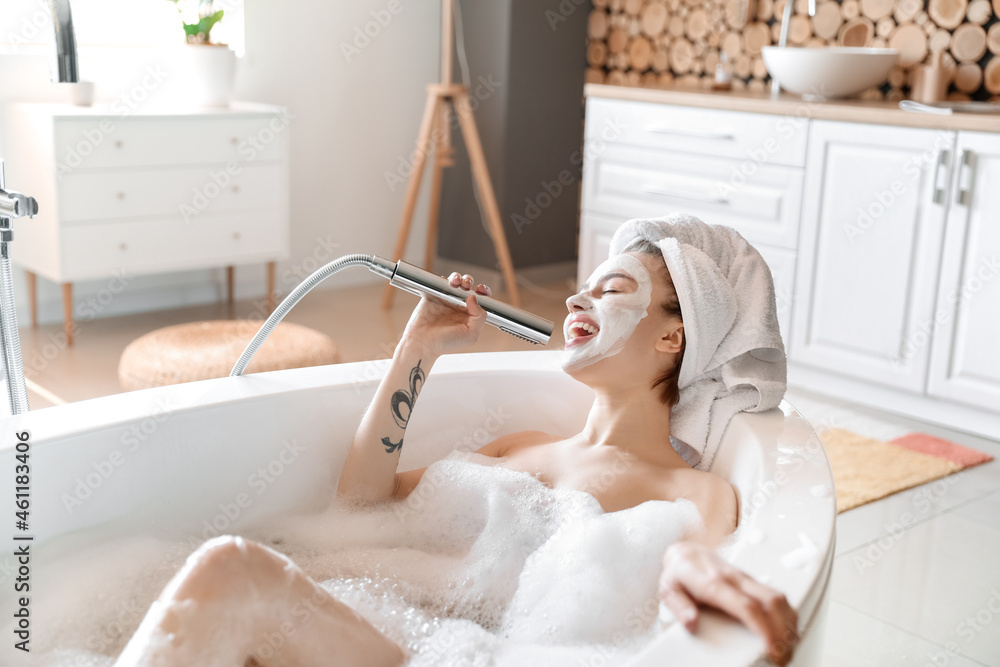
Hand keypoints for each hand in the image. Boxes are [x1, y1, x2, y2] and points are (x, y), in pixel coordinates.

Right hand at [398, 272, 491, 357]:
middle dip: (470, 282)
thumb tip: (474, 298)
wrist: (423, 343)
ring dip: (458, 278)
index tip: (481, 290)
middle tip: (467, 285)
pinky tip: (446, 284)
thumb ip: (479, 317)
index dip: (483, 292)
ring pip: (455, 283)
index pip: (481, 300)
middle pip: (468, 287)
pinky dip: (443, 279)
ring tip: (456, 282)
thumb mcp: (471, 335)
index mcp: (469, 315)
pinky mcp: (433, 296)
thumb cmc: (445, 343)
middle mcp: (459, 307)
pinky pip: (440, 282)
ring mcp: (446, 301)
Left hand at [659, 541, 798, 665]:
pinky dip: (788, 615)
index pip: (747, 606)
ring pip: (778, 597)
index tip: (770, 649)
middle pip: (771, 602)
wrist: (686, 554)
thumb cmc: (679, 574)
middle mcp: (735, 580)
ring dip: (789, 624)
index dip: (763, 628)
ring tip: (787, 648)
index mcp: (714, 584)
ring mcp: (746, 579)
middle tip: (782, 656)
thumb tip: (691, 623)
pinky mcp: (752, 582)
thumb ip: (680, 607)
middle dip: (783, 632)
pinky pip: (777, 596)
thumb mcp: (669, 591)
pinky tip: (787, 632)